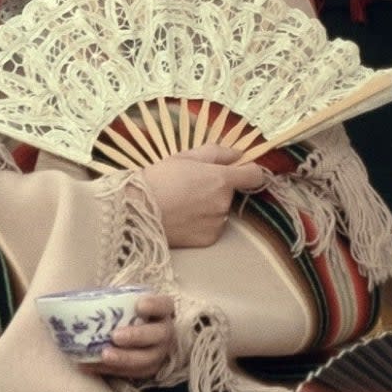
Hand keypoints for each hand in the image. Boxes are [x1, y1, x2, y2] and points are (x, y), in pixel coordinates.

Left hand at [80, 293, 175, 380]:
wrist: (136, 332)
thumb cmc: (127, 311)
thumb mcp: (126, 300)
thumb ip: (114, 298)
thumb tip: (84, 298)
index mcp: (162, 310)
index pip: (164, 305)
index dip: (154, 305)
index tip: (138, 305)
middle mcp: (165, 332)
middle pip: (158, 335)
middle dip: (137, 337)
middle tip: (116, 336)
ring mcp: (158, 353)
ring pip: (147, 360)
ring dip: (124, 359)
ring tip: (104, 355)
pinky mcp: (147, 370)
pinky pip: (131, 373)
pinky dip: (110, 370)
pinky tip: (90, 366)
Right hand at [139, 144, 267, 247]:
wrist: (136, 210)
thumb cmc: (158, 178)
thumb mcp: (185, 156)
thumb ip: (217, 153)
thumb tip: (239, 154)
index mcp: (221, 179)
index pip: (254, 175)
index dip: (248, 171)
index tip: (238, 171)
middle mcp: (224, 203)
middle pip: (231, 193)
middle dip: (216, 189)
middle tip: (190, 186)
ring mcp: (218, 223)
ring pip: (220, 210)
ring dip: (208, 206)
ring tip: (182, 203)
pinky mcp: (208, 239)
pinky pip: (211, 227)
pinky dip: (201, 222)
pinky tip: (182, 217)